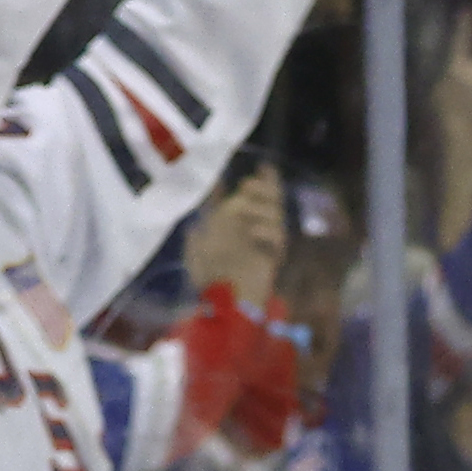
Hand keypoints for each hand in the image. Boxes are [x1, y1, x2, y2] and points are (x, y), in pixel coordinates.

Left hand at [182, 155, 287, 306]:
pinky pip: (277, 236)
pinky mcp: (273, 255)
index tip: (262, 167)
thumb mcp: (194, 250)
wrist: (225, 303)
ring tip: (246, 208)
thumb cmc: (209, 279)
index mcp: (233, 225)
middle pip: (268, 201)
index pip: (247, 198)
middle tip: (248, 184)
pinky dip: (266, 230)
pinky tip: (253, 232)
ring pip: (275, 214)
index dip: (257, 183)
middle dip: (264, 188)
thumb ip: (199, 234)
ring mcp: (263, 242)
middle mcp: (250, 229)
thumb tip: (199, 221)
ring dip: (261, 207)